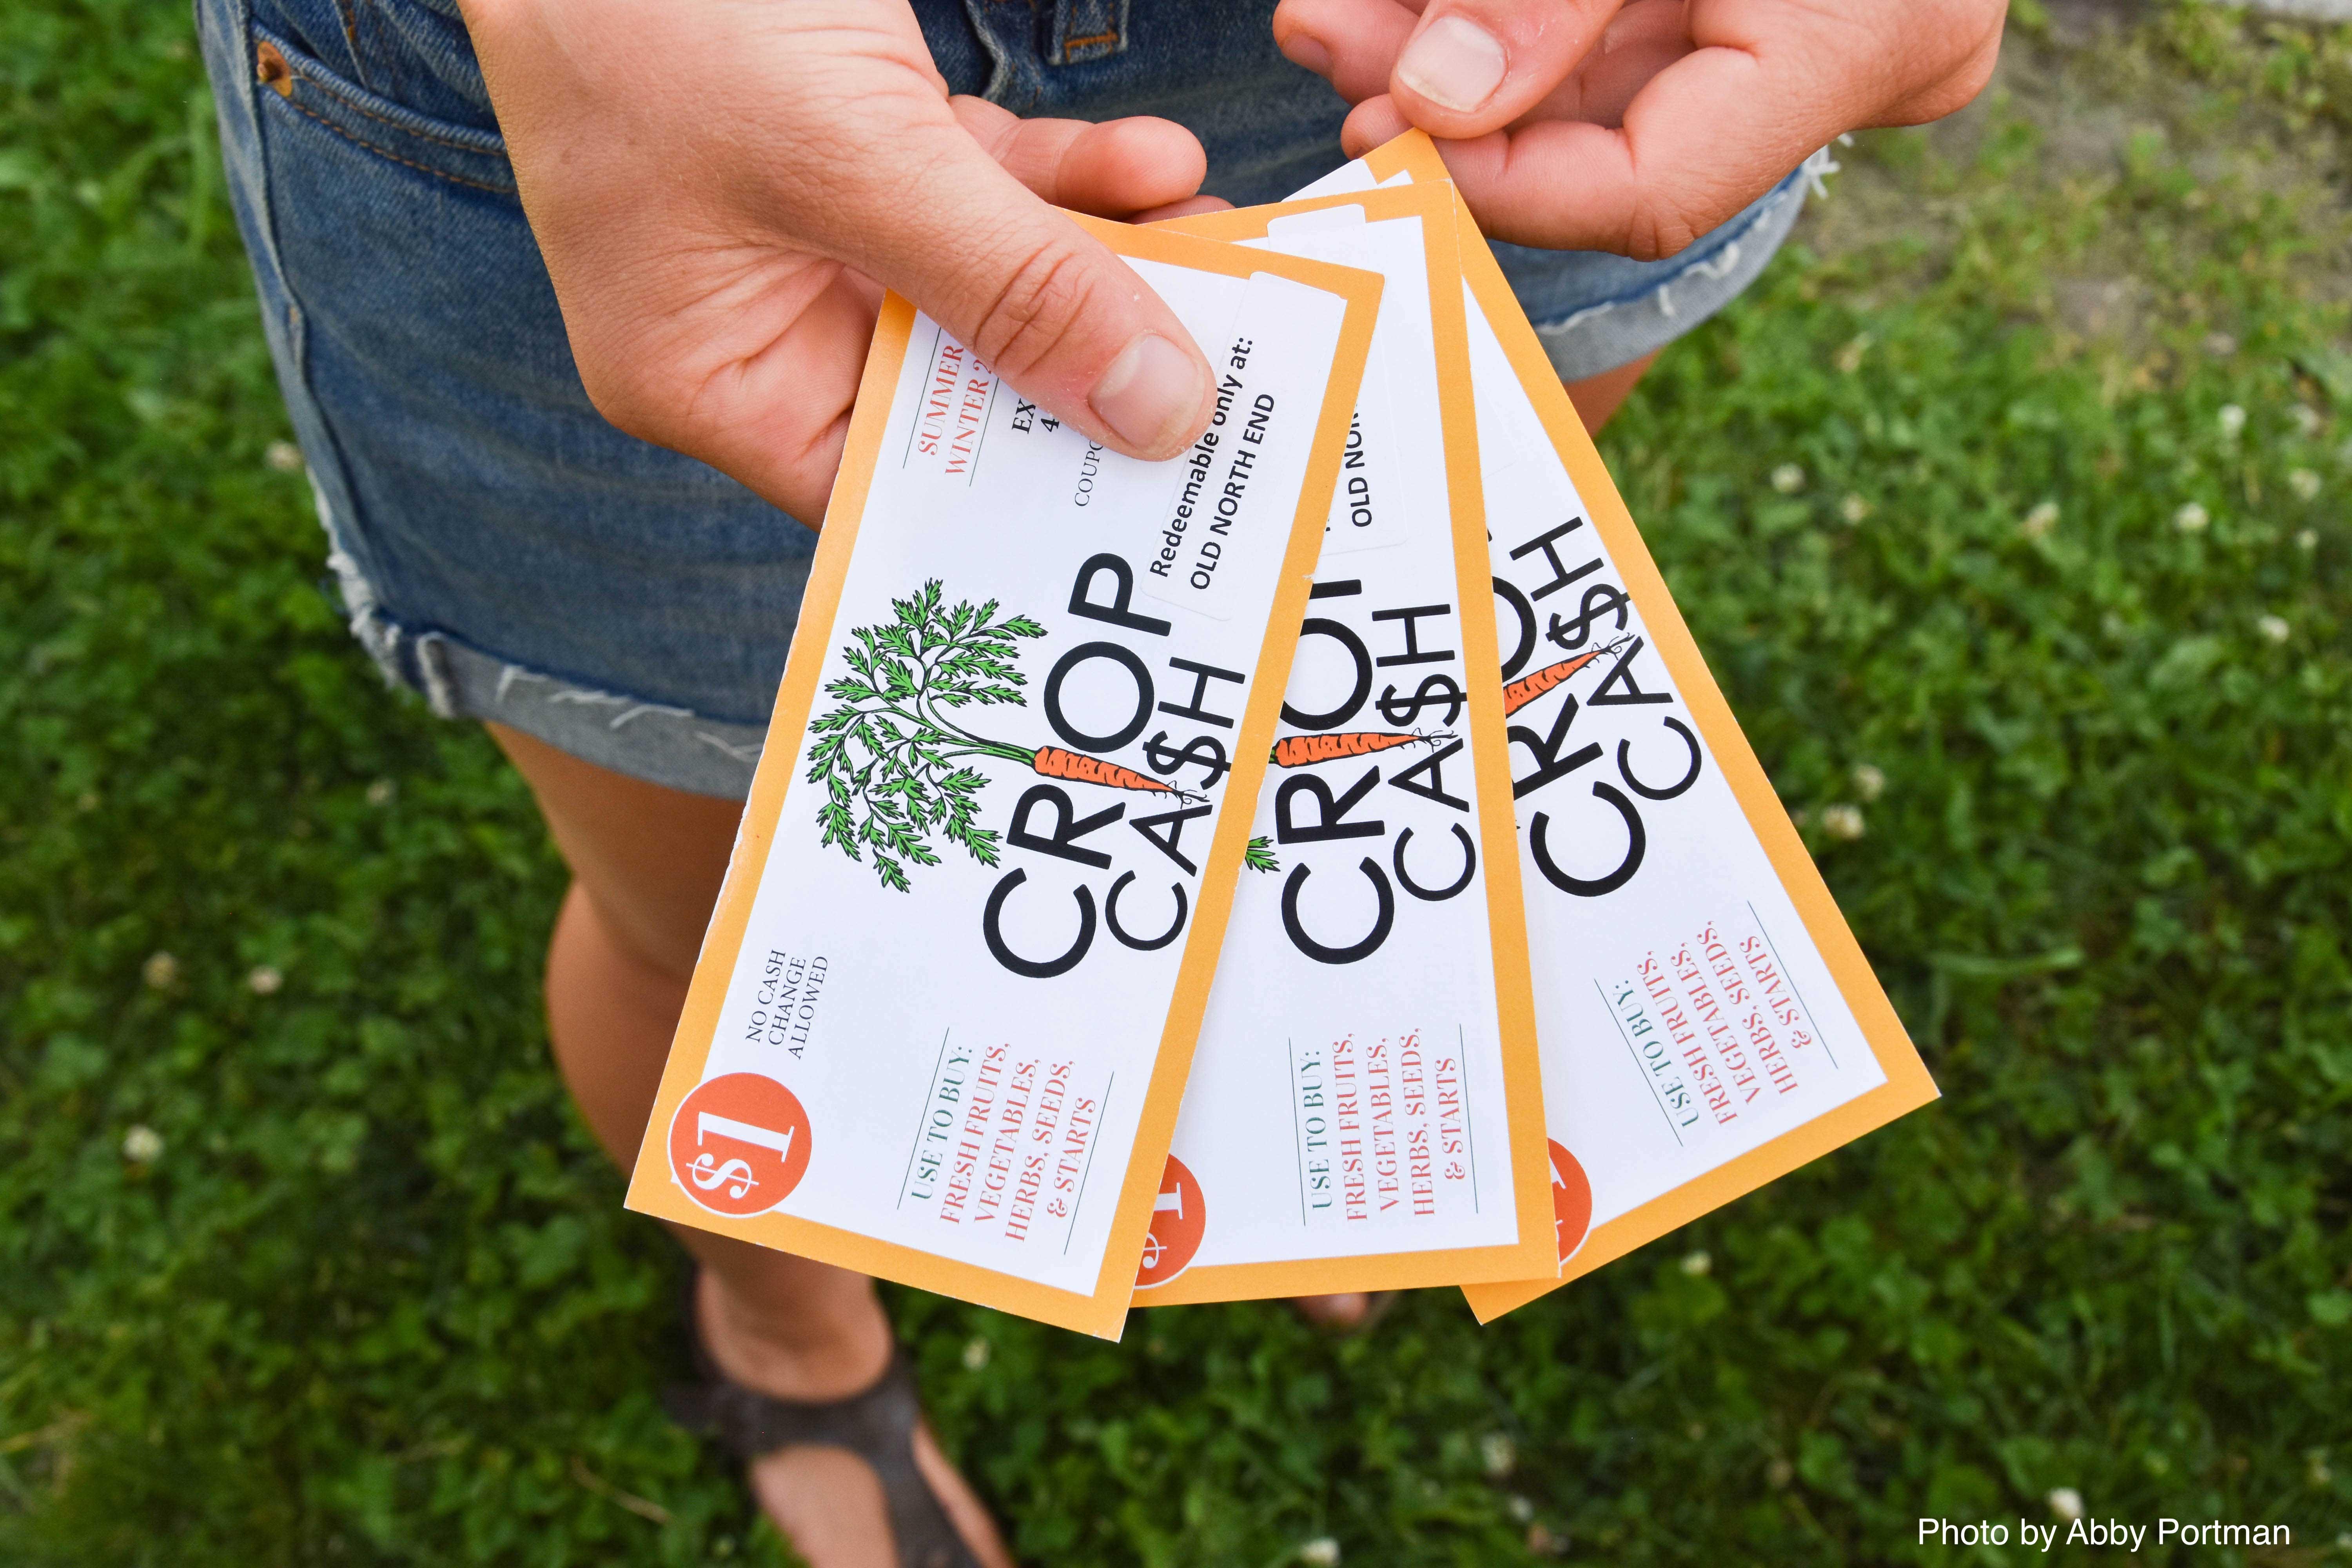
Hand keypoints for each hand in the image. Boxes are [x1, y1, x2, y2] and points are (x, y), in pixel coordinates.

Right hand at [459, 0, 1226, 522]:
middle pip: (962, 387)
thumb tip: (1151, 408)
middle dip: (1090, 370)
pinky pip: (990, 188)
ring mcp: (818, 231)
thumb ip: (1008, 285)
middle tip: (1226, 381)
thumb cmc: (653, 7)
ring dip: (1108, 261)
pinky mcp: (863, 144)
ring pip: (995, 281)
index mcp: (714, 374)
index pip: (890, 487)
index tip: (1154, 499)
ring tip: (1220, 253)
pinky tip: (1159, 164)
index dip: (1022, 494)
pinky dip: (1074, 174)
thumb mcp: (849, 159)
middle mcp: (768, 320)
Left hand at [1273, 0, 2004, 258]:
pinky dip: (1517, 29)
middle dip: (1450, 101)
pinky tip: (1410, 10)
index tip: (1380, 131)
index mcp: (1864, 37)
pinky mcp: (1776, 8)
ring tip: (1334, 17)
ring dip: (1458, 60)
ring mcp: (1819, 39)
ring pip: (1603, 94)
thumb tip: (1433, 102)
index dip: (1504, 185)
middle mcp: (1863, 61)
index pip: (1656, 190)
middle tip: (1320, 39)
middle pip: (1615, 143)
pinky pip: (1625, 44)